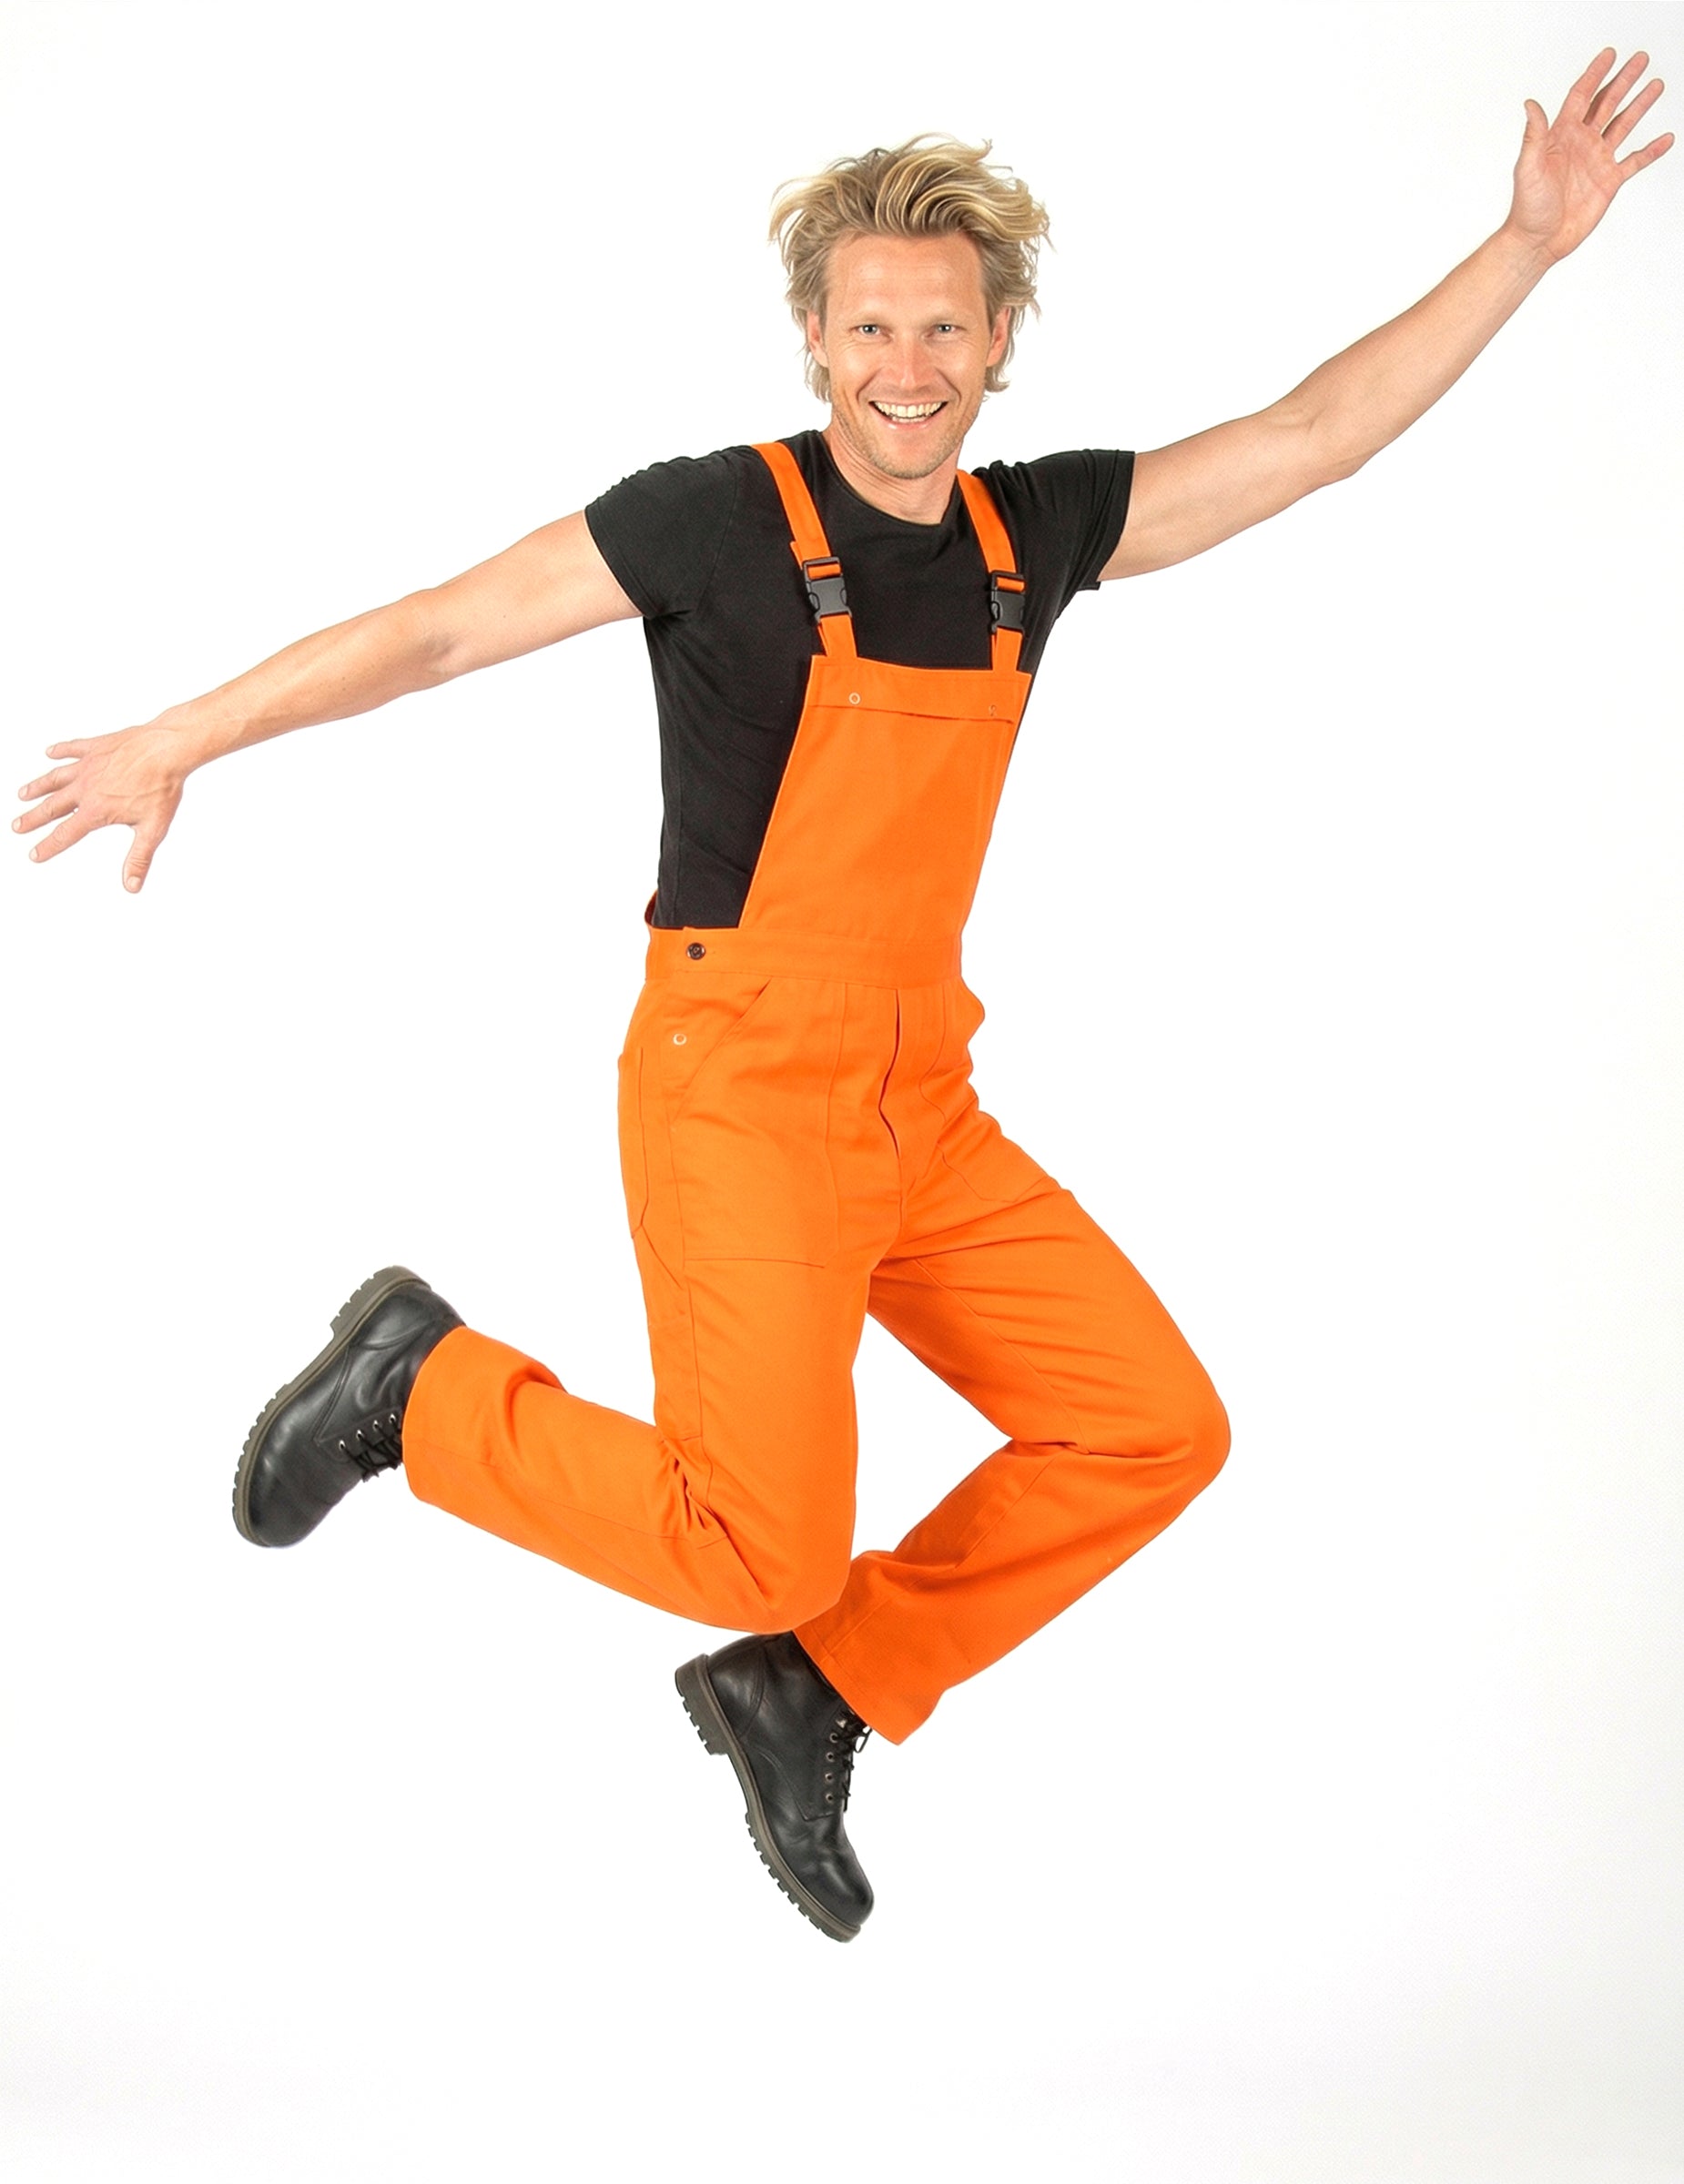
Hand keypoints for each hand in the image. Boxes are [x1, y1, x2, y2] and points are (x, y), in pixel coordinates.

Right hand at [15, 722, 195, 892]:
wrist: (167, 750)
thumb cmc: (162, 788)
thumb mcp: (153, 829)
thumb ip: (139, 859)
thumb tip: (131, 886)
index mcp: (96, 810)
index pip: (66, 834)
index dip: (48, 846)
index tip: (34, 855)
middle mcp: (85, 788)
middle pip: (52, 807)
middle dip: (33, 818)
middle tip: (17, 826)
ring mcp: (88, 766)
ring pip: (55, 778)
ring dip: (38, 787)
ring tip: (23, 794)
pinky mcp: (96, 747)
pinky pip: (72, 748)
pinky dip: (59, 750)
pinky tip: (50, 752)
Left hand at [1507, 49, 1672, 262]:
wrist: (1538, 241)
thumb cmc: (1527, 208)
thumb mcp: (1528, 168)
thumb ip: (1533, 136)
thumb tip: (1531, 104)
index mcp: (1561, 136)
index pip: (1581, 96)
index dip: (1595, 75)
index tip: (1609, 55)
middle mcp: (1581, 143)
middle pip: (1607, 104)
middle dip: (1623, 81)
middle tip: (1640, 59)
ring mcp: (1596, 161)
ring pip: (1623, 125)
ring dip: (1640, 106)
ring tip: (1656, 85)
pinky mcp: (1609, 182)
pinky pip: (1635, 161)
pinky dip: (1651, 151)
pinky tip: (1666, 138)